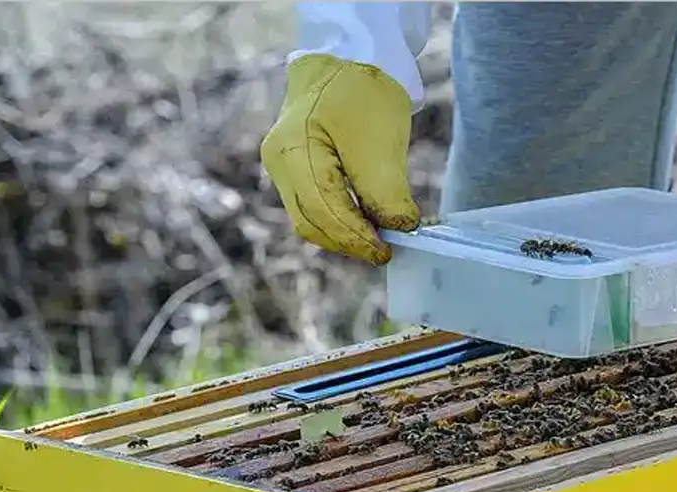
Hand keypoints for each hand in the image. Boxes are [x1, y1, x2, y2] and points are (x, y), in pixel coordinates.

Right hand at [261, 55, 419, 264]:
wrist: (349, 56)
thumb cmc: (364, 91)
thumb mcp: (381, 140)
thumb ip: (386, 190)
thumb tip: (398, 228)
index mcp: (293, 149)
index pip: (322, 210)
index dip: (355, 238)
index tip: (386, 250)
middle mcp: (278, 160)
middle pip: (309, 221)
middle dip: (348, 242)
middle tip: (384, 250)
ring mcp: (281, 164)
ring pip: (309, 218)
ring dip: (343, 234)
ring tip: (377, 239)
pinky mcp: (293, 167)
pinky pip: (312, 205)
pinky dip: (338, 219)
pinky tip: (364, 222)